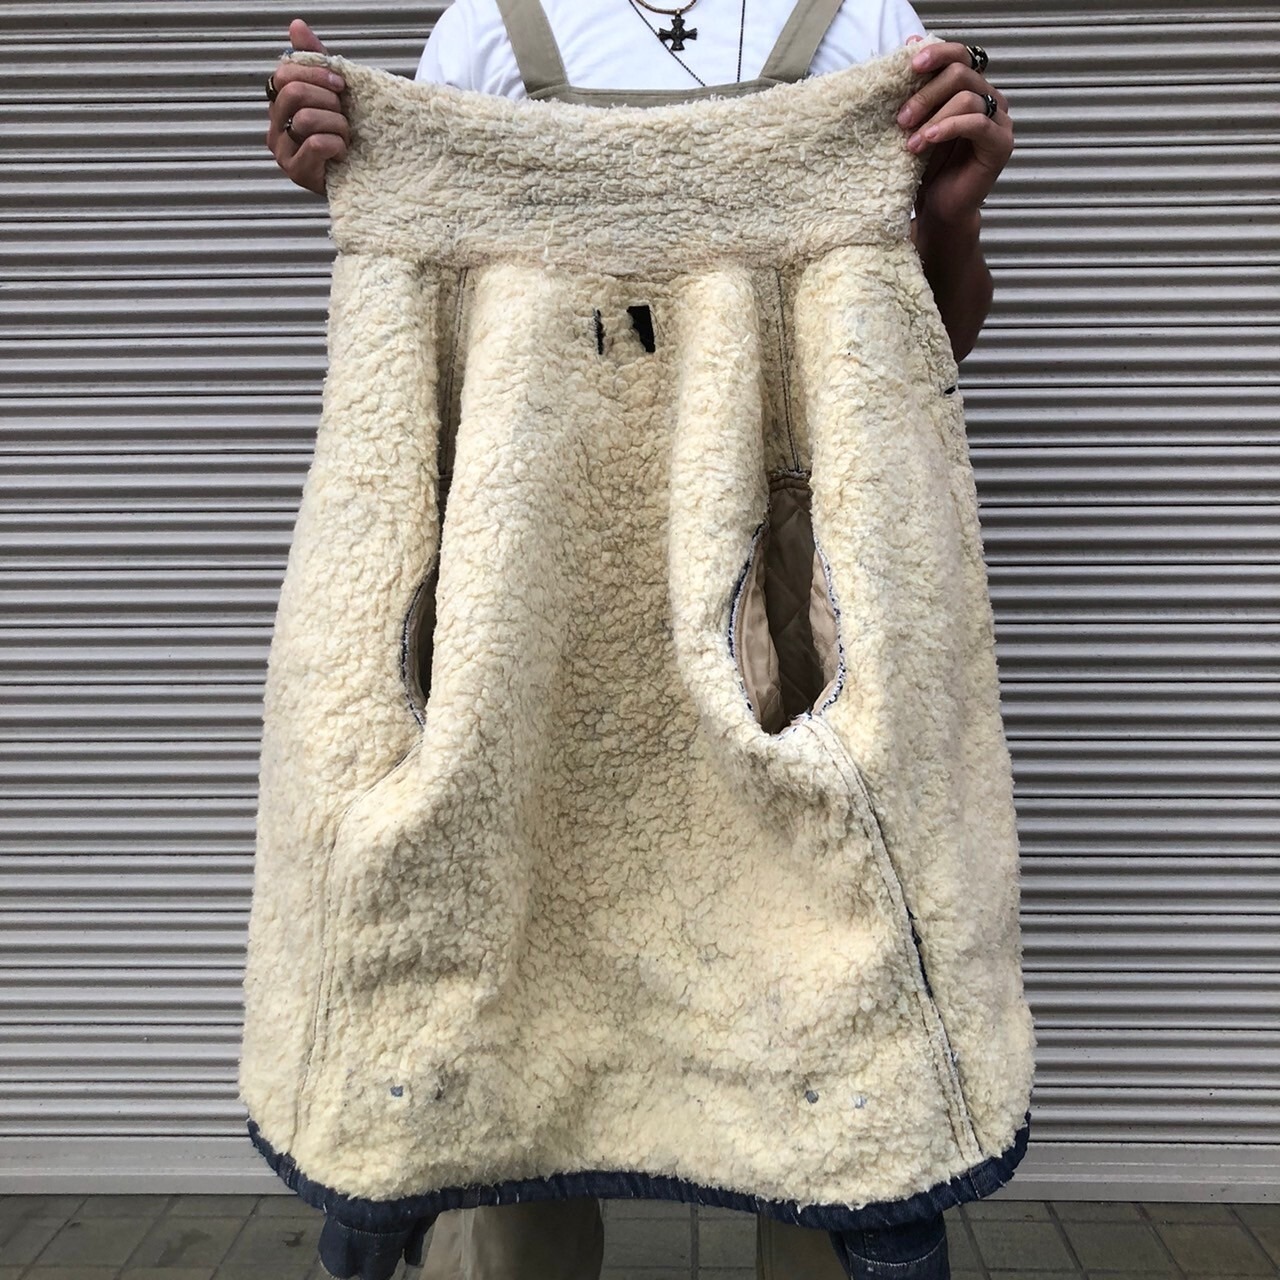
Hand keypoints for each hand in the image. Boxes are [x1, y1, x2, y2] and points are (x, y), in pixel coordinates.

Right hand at [266, 18, 348, 195]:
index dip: (316, 74)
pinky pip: (316, 144)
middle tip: (344, 114)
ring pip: (305, 119)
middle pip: (293, 93)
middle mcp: (274, 126)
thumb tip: (297, 25)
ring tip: (345, 138)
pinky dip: (337, 145)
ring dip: (337, 125)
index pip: (284, 73)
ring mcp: (283, 151)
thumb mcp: (333, 91)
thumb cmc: (344, 131)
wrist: (363, 172)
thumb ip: (315, 59)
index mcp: (280, 103)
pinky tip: (342, 153)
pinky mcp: (297, 172)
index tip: (341, 85)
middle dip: (328, 100)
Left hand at [897, 36, 1013, 229]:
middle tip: (901, 118)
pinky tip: (926, 141)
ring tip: (910, 142)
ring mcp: (999, 121)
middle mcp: (989, 99)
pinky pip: (976, 123)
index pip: (961, 56)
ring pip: (967, 98)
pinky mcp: (1000, 144)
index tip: (910, 65)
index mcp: (971, 89)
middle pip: (961, 73)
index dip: (938, 53)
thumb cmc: (927, 167)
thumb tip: (911, 41)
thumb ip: (918, 87)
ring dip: (933, 117)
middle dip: (926, 93)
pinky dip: (948, 128)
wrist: (938, 208)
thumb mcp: (917, 122)